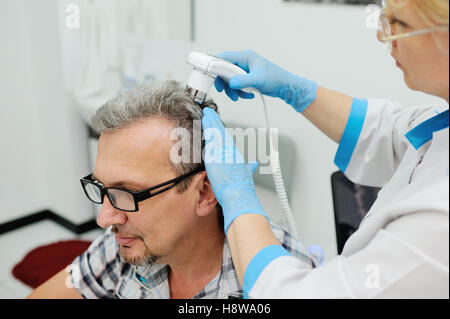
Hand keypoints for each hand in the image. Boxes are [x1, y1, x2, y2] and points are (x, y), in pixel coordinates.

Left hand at [201, 107, 268, 232]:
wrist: (239, 193)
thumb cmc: (241, 187)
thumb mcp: (246, 174)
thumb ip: (249, 168)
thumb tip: (253, 165)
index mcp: (236, 155)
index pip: (226, 140)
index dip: (220, 131)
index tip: (216, 124)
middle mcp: (231, 151)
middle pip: (222, 133)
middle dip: (215, 122)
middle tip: (209, 113)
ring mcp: (224, 151)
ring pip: (216, 132)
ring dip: (211, 122)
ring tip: (206, 113)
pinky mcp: (217, 153)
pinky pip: (211, 137)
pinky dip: (208, 127)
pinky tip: (205, 120)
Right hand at [214, 50, 317, 112]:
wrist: (285, 87)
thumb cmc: (276, 79)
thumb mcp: (258, 80)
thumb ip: (243, 81)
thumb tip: (231, 83)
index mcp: (245, 57)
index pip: (223, 58)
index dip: (215, 67)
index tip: (211, 77)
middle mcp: (243, 62)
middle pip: (224, 71)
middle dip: (225, 83)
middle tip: (227, 92)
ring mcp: (244, 70)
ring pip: (229, 80)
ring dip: (233, 90)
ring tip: (241, 97)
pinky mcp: (246, 78)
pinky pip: (236, 85)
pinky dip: (239, 92)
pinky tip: (248, 95)